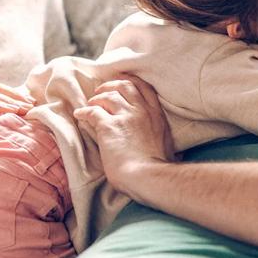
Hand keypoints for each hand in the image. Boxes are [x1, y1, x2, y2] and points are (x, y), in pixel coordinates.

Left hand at [73, 74, 175, 199]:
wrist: (148, 177)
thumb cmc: (158, 169)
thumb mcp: (167, 148)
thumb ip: (165, 142)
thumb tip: (177, 152)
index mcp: (156, 115)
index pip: (144, 88)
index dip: (131, 81)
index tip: (121, 80)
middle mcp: (142, 111)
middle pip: (124, 86)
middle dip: (111, 85)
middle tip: (101, 90)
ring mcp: (125, 117)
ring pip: (107, 96)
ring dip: (96, 98)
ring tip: (90, 104)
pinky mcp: (109, 126)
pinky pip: (92, 112)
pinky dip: (84, 112)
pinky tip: (79, 114)